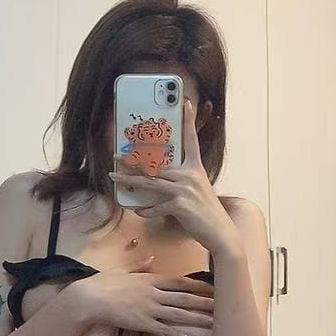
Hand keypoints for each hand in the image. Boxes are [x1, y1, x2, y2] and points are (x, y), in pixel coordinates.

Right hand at [73, 254, 214, 335]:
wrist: (89, 299)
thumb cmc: (103, 283)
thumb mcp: (123, 270)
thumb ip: (139, 266)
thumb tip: (151, 258)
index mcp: (150, 279)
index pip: (179, 282)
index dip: (197, 285)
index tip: (211, 287)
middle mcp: (154, 293)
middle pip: (185, 299)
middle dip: (204, 303)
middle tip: (222, 305)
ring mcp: (149, 309)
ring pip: (179, 315)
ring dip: (198, 319)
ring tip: (214, 322)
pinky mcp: (143, 324)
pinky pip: (165, 331)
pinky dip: (180, 335)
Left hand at [110, 99, 239, 254]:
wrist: (220, 232)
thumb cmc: (206, 211)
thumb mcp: (197, 189)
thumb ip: (180, 180)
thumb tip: (157, 178)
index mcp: (195, 168)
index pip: (191, 140)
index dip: (189, 120)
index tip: (185, 102)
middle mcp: (190, 175)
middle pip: (157, 164)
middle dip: (133, 160)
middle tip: (116, 155)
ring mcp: (185, 190)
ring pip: (151, 182)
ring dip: (130, 181)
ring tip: (114, 177)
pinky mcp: (181, 205)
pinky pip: (156, 206)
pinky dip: (146, 210)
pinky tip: (139, 211)